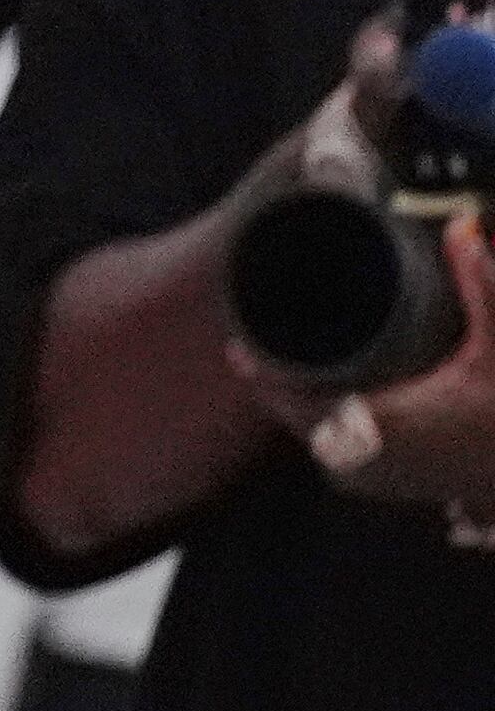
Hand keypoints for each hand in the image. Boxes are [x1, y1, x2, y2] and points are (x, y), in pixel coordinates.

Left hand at [235, 209, 494, 514]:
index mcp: (384, 424)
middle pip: (295, 416)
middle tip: (252, 345)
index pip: (297, 402)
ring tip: (275, 364)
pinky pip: (327, 449)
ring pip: (309, 434)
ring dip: (296, 403)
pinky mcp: (376, 484)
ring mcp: (368, 478)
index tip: (239, 347)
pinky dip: (319, 422)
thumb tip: (462, 227)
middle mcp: (367, 458)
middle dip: (276, 382)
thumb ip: (481, 287)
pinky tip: (315, 396)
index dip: (265, 377)